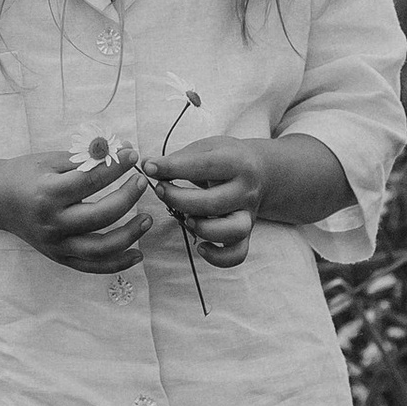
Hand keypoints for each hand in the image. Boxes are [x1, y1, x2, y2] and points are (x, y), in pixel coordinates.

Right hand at [0, 140, 158, 271]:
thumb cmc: (25, 175)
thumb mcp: (50, 160)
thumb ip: (84, 158)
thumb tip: (120, 149)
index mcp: (48, 194)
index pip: (90, 180)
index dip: (116, 167)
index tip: (132, 155)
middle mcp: (52, 223)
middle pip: (101, 215)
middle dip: (128, 197)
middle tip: (141, 182)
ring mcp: (56, 244)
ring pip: (101, 248)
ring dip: (130, 235)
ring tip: (147, 219)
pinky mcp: (59, 257)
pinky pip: (93, 266)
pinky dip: (118, 264)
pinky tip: (137, 253)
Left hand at [140, 133, 264, 267]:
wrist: (260, 171)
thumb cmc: (224, 158)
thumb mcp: (206, 148)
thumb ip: (178, 158)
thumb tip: (146, 165)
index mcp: (237, 163)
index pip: (205, 166)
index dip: (174, 168)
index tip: (150, 167)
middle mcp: (246, 190)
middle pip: (215, 203)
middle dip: (179, 199)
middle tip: (160, 190)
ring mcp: (248, 214)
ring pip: (233, 230)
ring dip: (204, 229)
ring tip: (186, 219)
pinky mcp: (246, 234)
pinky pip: (237, 254)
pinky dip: (218, 257)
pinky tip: (200, 246)